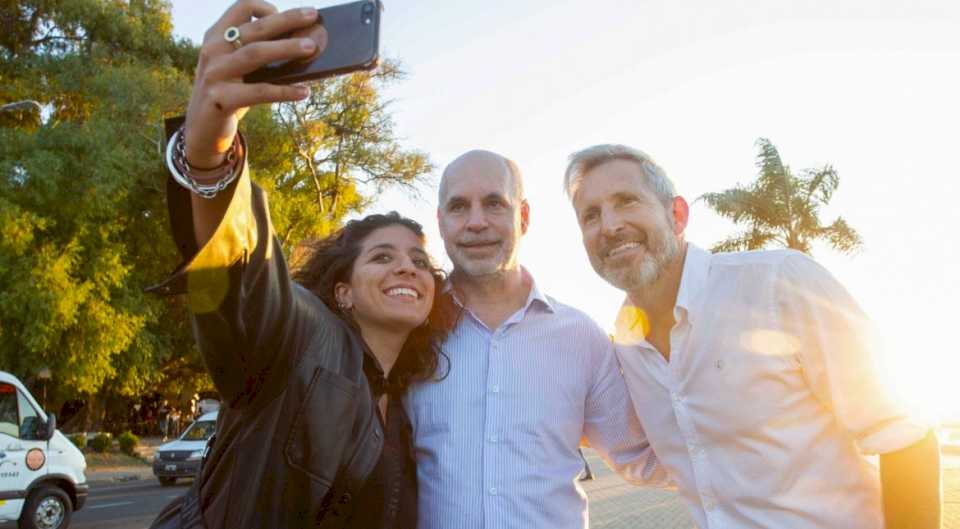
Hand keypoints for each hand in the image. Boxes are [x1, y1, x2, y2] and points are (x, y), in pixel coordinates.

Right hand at [183, 0, 326, 167]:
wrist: (201, 130)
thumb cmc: (229, 93)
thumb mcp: (238, 68)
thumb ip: (259, 53)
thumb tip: (305, 43)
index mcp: (216, 37)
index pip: (240, 7)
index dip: (265, 7)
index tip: (287, 15)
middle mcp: (212, 50)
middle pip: (255, 28)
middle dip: (287, 20)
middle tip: (312, 16)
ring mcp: (215, 74)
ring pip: (255, 53)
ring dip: (286, 48)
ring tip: (312, 47)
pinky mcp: (220, 100)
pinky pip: (258, 92)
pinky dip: (284, 91)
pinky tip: (304, 91)